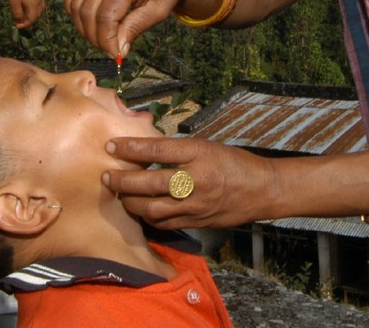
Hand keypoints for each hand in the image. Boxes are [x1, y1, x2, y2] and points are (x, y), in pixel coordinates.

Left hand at [4, 0, 44, 28]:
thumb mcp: (13, 3)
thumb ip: (17, 13)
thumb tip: (20, 20)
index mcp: (34, 4)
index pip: (32, 19)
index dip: (24, 24)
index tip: (16, 25)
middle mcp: (39, 1)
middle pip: (37, 15)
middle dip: (29, 20)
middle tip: (20, 21)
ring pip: (40, 9)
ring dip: (33, 14)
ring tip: (25, 15)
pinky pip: (40, 3)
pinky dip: (35, 8)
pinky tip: (28, 6)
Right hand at [65, 0, 206, 57]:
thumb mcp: (158, 13)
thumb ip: (135, 29)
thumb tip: (116, 52)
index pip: (106, 16)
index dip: (106, 40)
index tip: (116, 55)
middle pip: (87, 12)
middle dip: (95, 37)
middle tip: (110, 49)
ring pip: (76, 4)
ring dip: (84, 28)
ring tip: (102, 38)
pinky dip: (76, 12)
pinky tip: (91, 23)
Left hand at [102, 135, 278, 229]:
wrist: (261, 189)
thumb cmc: (233, 163)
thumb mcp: (206, 146)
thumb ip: (177, 149)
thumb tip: (144, 149)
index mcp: (199, 153)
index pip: (157, 149)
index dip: (131, 147)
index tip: (111, 145)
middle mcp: (196, 180)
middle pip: (149, 182)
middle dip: (122, 181)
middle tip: (106, 177)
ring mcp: (196, 205)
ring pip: (152, 208)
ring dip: (131, 202)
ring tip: (120, 195)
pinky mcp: (197, 222)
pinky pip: (164, 223)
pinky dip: (147, 217)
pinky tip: (140, 209)